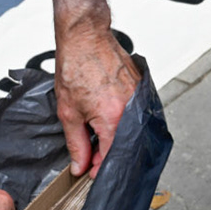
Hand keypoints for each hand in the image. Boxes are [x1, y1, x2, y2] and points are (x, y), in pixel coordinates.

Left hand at [53, 20, 138, 176]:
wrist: (85, 38)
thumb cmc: (76, 67)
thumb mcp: (69, 112)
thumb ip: (76, 143)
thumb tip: (79, 165)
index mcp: (114, 118)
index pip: (112, 156)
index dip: (99, 168)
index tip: (90, 171)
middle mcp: (132, 109)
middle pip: (124, 145)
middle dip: (107, 153)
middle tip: (91, 153)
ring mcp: (139, 97)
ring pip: (130, 129)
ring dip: (114, 135)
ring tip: (96, 128)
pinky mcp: (141, 88)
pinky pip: (135, 112)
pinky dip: (122, 119)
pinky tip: (106, 113)